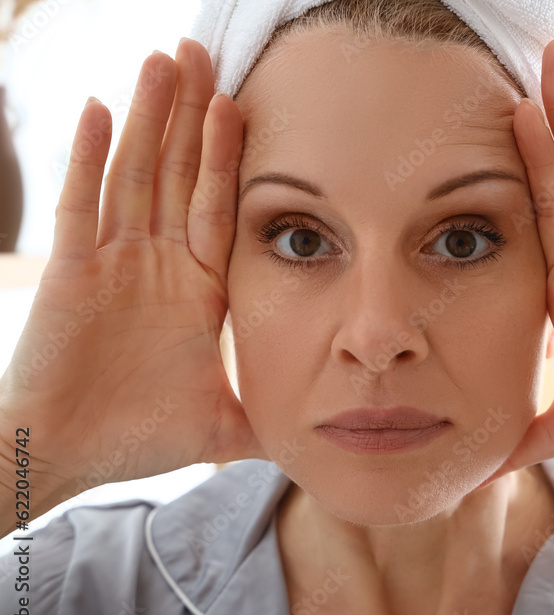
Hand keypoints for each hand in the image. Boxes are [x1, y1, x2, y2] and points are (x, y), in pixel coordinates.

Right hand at [0, 38, 263, 512]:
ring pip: (136, 175)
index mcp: (197, 289)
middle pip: (178, 174)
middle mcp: (158, 265)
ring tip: (163, 61)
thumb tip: (319, 440)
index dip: (229, 157)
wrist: (66, 456)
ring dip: (149, 119)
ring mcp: (113, 263)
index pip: (218, 206)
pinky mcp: (72, 273)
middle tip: (203, 53)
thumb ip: (268, 419)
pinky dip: (88, 160)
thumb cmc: (136, 438)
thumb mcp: (222, 423)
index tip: (242, 105)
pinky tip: (98, 110)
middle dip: (191, 115)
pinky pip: (81, 207)